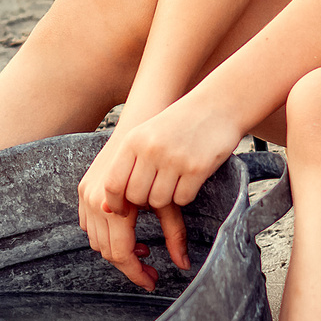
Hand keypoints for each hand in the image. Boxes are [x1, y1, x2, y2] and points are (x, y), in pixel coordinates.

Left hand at [79, 101, 243, 289]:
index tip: (124, 214)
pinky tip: (188, 180)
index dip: (116, 206)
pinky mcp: (197, 167)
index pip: (112, 186)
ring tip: (172, 184)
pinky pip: (182, 199)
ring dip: (164, 201)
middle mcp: (150, 149)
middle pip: (135, 198)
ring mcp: (173, 158)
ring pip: (159, 202)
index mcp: (132, 141)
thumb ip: (125, 169)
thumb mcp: (146, 139)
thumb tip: (105, 209)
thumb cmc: (175, 127)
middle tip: (152, 212)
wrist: (215, 106)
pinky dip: (183, 196)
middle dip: (143, 207)